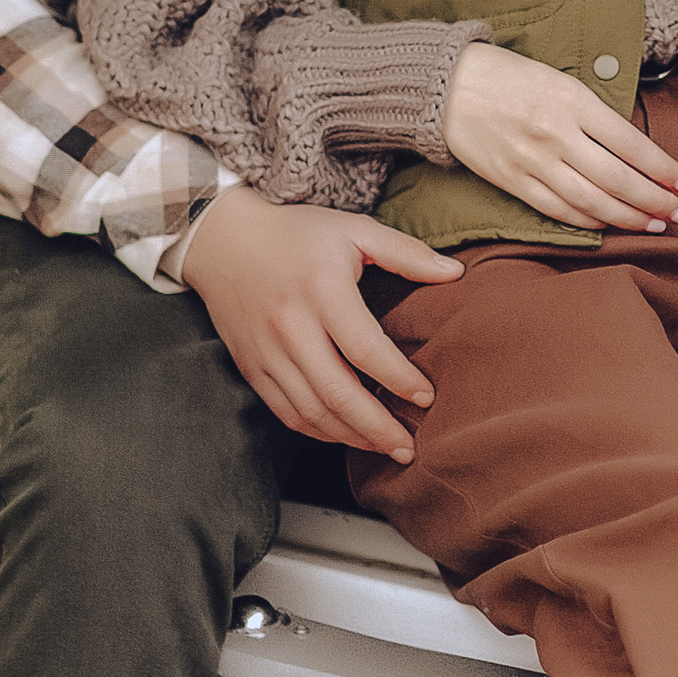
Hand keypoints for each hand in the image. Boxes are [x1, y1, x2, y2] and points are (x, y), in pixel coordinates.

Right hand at [179, 182, 461, 461]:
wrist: (223, 240)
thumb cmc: (295, 234)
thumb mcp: (353, 229)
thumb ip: (405, 252)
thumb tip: (455, 273)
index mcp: (321, 290)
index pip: (366, 349)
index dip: (399, 379)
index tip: (426, 397)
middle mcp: (290, 326)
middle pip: (338, 393)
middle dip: (378, 428)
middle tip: (410, 447)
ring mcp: (267, 352)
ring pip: (311, 411)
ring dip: (351, 436)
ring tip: (384, 447)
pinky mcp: (252, 368)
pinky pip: (286, 412)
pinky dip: (318, 431)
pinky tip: (345, 434)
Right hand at [441, 42, 677, 232]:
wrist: (447, 86)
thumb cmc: (509, 77)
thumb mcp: (559, 81)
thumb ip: (594, 115)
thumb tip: (635, 152)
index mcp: (573, 101)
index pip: (631, 144)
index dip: (663, 168)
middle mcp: (556, 134)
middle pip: (618, 179)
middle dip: (656, 200)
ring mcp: (533, 162)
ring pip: (592, 201)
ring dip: (629, 217)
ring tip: (655, 224)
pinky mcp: (512, 182)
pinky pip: (558, 210)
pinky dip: (588, 222)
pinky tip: (609, 225)